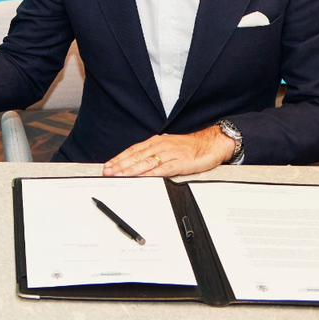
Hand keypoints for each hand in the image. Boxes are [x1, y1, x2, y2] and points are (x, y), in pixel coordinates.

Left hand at [102, 126, 235, 176]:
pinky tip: (141, 178)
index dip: (119, 158)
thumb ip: (154, 154)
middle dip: (120, 165)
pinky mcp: (180, 163)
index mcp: (156, 142)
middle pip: (136, 156)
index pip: (133, 150)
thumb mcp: (168, 147)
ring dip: (131, 169)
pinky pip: (163, 169)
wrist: (211, 143)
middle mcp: (161, 146)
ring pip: (146, 162)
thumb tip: (138, 163)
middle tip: (107, 172)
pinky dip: (150, 173)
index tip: (108, 165)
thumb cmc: (189, 147)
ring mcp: (170, 154)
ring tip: (119, 175)